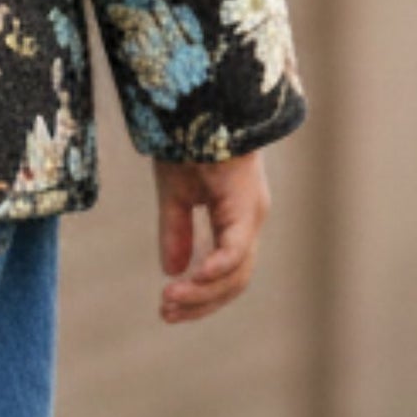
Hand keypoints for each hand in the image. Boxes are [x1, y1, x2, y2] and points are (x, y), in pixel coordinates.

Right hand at [153, 150, 269, 324]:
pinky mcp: (245, 205)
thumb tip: (172, 270)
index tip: (166, 309)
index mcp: (236, 218)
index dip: (199, 296)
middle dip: (200, 303)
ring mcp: (251, 214)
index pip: (226, 272)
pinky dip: (216, 268)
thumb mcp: (174, 193)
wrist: (198, 102)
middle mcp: (249, 221)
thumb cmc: (188, 139)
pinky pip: (235, 248)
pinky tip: (193, 278)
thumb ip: (175, 231)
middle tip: (165, 314)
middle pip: (234, 281)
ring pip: (236, 272)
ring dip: (202, 292)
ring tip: (168, 300)